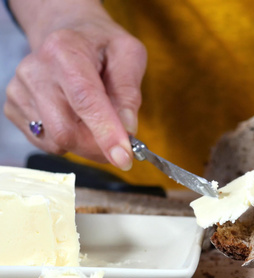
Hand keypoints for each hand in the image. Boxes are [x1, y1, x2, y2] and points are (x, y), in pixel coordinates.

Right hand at [4, 0, 146, 169]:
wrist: (68, 34)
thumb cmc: (102, 45)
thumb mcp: (129, 54)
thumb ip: (129, 90)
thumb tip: (128, 129)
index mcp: (65, 50)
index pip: (85, 100)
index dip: (105, 133)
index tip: (124, 158)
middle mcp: (35, 70)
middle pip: (65, 131)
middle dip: (98, 146)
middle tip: (121, 144)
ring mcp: (19, 89)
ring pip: (56, 141)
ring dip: (86, 143)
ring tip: (97, 120)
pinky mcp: (14, 107)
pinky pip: (45, 142)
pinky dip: (69, 140)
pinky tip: (76, 118)